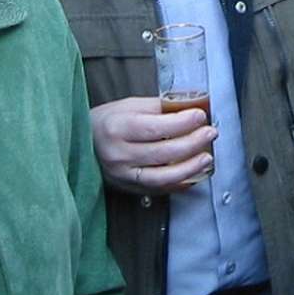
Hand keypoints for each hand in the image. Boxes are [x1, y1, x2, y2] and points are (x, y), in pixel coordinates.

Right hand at [89, 96, 216, 194]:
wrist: (82, 145)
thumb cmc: (108, 121)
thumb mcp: (128, 106)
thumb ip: (158, 107)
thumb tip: (189, 106)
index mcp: (118, 128)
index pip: (155, 127)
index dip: (182, 123)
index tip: (200, 115)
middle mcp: (119, 154)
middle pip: (163, 153)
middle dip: (193, 143)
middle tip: (210, 133)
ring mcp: (123, 175)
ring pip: (163, 177)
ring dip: (190, 168)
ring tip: (207, 157)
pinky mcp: (129, 188)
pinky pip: (159, 189)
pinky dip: (180, 183)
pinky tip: (194, 174)